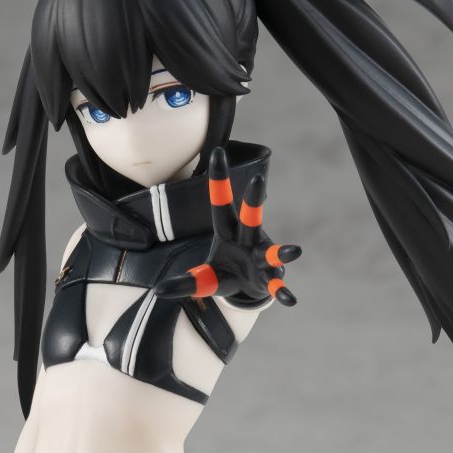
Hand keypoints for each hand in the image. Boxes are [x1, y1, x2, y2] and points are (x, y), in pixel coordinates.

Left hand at [155, 146, 300, 304]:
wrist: (246, 288)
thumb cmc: (223, 273)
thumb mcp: (202, 279)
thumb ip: (183, 283)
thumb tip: (158, 291)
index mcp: (228, 233)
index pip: (220, 204)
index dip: (220, 181)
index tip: (218, 152)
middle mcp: (247, 240)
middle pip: (250, 218)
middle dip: (253, 201)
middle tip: (257, 180)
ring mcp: (261, 258)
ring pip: (270, 251)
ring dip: (280, 252)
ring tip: (294, 251)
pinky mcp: (269, 278)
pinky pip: (277, 284)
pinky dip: (282, 291)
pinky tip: (290, 300)